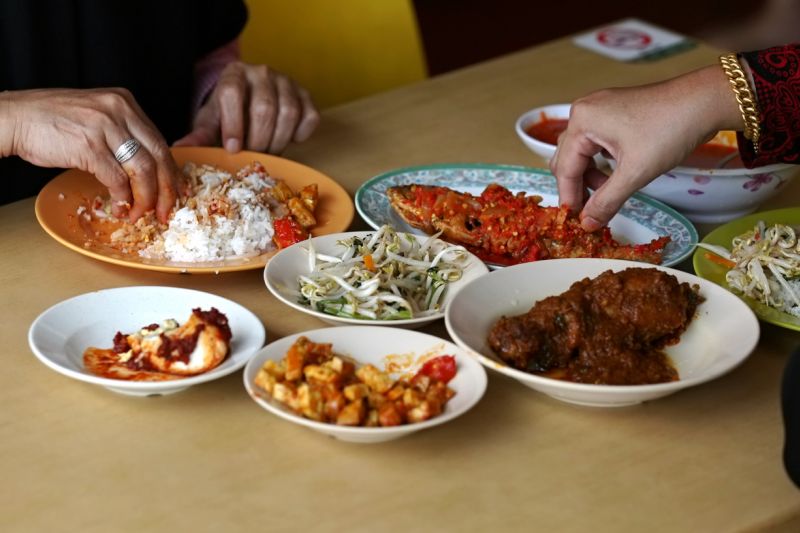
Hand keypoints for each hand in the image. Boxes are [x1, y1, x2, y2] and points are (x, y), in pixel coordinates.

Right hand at [2, 88, 180, 221]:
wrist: (14, 118)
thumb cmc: (51, 121)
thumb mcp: (96, 117)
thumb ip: (122, 135)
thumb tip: (146, 170)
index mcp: (125, 103)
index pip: (160, 141)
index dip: (171, 172)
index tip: (175, 193)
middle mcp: (119, 110)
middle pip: (159, 156)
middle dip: (166, 189)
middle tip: (165, 211)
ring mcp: (105, 127)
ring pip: (142, 169)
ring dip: (145, 197)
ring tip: (140, 213)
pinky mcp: (89, 146)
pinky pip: (117, 178)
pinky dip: (122, 197)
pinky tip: (120, 206)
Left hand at [174, 62, 319, 153]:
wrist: (250, 102)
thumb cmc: (228, 114)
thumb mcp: (211, 122)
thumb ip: (199, 136)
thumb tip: (179, 150)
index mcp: (233, 73)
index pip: (232, 93)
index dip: (233, 124)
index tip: (232, 149)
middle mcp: (261, 72)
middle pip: (264, 107)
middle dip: (258, 139)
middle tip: (253, 156)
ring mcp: (287, 81)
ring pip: (289, 113)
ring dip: (279, 140)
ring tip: (269, 151)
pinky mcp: (305, 94)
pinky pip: (310, 117)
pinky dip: (301, 134)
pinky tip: (289, 140)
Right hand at [551, 65, 741, 230]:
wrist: (705, 100)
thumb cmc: (671, 129)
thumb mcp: (635, 172)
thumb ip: (606, 201)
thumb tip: (587, 223)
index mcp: (582, 121)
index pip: (565, 169)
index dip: (570, 198)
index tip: (576, 222)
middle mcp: (583, 111)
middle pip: (567, 159)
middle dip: (578, 187)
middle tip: (591, 211)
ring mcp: (597, 108)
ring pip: (580, 151)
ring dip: (589, 175)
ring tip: (608, 192)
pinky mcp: (611, 110)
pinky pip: (593, 141)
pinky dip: (599, 161)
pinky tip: (614, 173)